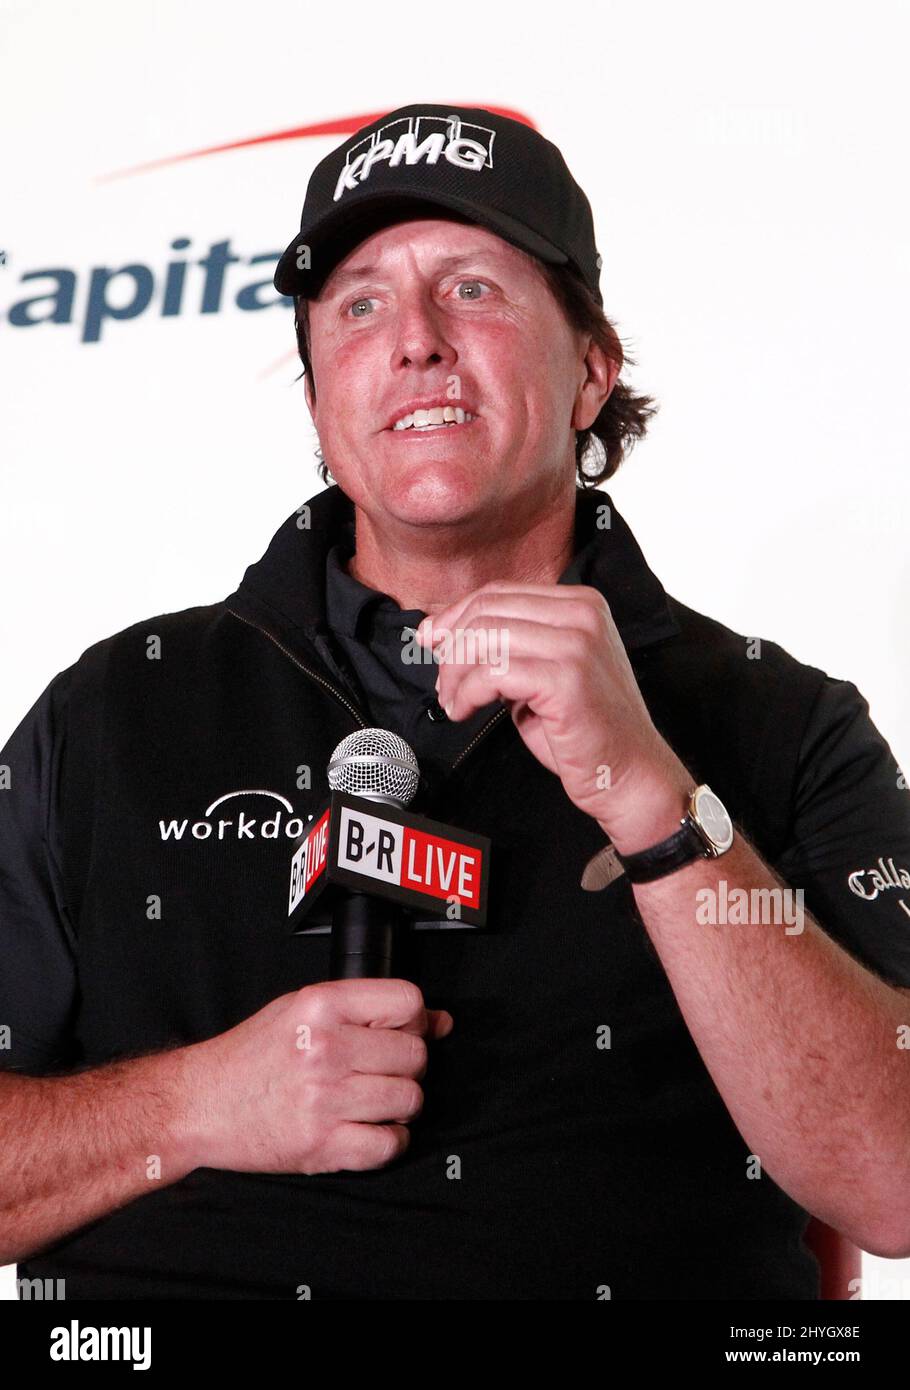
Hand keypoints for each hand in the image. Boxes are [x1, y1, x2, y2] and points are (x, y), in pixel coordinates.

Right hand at [186, 979, 452, 1174]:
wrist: (200, 1105)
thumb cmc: (251, 1057)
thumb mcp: (303, 1011)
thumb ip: (368, 1010)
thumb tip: (438, 1021)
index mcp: (320, 1007)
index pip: (407, 1002)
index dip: (414, 1019)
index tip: (402, 1032)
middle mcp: (324, 1050)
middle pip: (415, 1055)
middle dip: (405, 1065)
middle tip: (379, 1071)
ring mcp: (324, 1100)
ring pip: (409, 1100)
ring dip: (399, 1104)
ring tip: (370, 1100)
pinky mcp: (322, 1146)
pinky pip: (389, 1145)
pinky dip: (388, 1141)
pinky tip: (367, 1128)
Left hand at [416, 582, 689, 843]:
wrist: (630, 773)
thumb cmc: (584, 729)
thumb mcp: (542, 671)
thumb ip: (505, 646)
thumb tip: (441, 631)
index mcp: (581, 604)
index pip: (499, 593)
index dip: (455, 616)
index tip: (431, 641)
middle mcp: (583, 614)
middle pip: (488, 611)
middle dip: (452, 647)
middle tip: (443, 683)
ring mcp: (578, 644)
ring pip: (485, 637)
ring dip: (455, 673)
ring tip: (454, 702)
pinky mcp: (567, 678)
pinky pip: (492, 673)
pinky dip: (466, 693)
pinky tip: (465, 710)